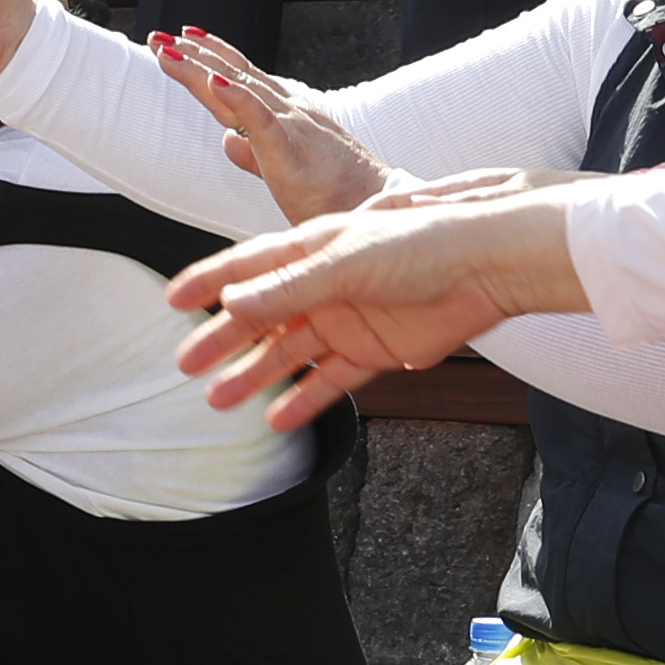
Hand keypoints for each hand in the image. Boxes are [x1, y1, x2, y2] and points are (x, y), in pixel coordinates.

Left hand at [157, 29, 392, 223]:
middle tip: (159, 36)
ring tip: (170, 48)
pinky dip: (238, 98)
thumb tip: (227, 140)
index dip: (211, 57)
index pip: (243, 77)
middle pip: (234, 75)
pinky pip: (261, 120)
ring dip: (202, 67)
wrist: (374, 213)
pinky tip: (215, 82)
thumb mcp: (283, 170)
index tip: (180, 41)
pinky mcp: (290, 150)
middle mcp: (289, 112)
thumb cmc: (335, 195)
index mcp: (287, 116)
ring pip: (239, 89)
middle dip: (194, 55)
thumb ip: (253, 153)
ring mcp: (291, 127)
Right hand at [166, 181, 593, 427]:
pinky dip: (305, 400)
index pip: (247, 268)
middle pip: (261, 317)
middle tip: (186, 364)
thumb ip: (290, 286)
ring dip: (255, 376)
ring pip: (289, 354)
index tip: (174, 301)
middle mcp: (323, 287)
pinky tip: (277, 420)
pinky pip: (331, 381)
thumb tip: (232, 304)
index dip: (209, 282)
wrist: (490, 267)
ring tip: (218, 400)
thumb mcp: (346, 262)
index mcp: (311, 252)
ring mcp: (348, 322)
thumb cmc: (421, 244)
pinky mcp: (376, 353)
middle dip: (223, 341)